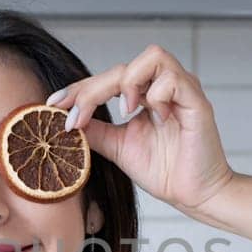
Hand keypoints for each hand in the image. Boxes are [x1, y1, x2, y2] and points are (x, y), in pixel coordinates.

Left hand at [45, 45, 234, 213]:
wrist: (193, 195)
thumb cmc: (165, 170)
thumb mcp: (117, 147)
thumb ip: (94, 130)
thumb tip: (64, 119)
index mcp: (145, 94)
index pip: (108, 78)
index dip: (79, 88)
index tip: (54, 104)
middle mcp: (164, 86)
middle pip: (123, 66)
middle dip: (92, 90)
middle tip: (76, 117)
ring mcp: (182, 90)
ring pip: (152, 56)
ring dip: (129, 83)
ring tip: (125, 112)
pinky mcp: (197, 102)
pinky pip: (173, 80)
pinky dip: (157, 96)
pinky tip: (157, 118)